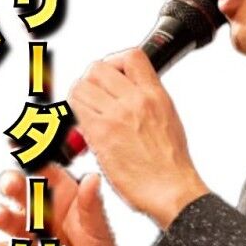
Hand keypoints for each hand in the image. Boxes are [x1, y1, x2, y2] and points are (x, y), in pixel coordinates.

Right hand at [0, 165, 122, 245]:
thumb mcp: (99, 228)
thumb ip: (91, 205)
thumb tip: (92, 179)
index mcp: (63, 196)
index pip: (45, 170)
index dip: (32, 155)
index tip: (16, 143)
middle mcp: (43, 210)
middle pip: (23, 191)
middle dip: (12, 185)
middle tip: (10, 184)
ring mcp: (31, 233)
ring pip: (10, 219)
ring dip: (1, 216)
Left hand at [67, 48, 208, 229]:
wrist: (170, 189)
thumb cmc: (170, 162)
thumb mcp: (168, 116)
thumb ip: (147, 98)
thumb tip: (129, 90)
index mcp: (154, 94)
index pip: (131, 56)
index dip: (116, 62)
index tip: (113, 74)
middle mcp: (135, 100)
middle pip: (98, 68)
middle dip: (92, 80)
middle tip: (95, 95)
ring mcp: (116, 115)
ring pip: (82, 86)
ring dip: (80, 97)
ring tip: (87, 110)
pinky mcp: (100, 133)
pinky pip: (76, 108)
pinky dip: (75, 114)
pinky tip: (84, 124)